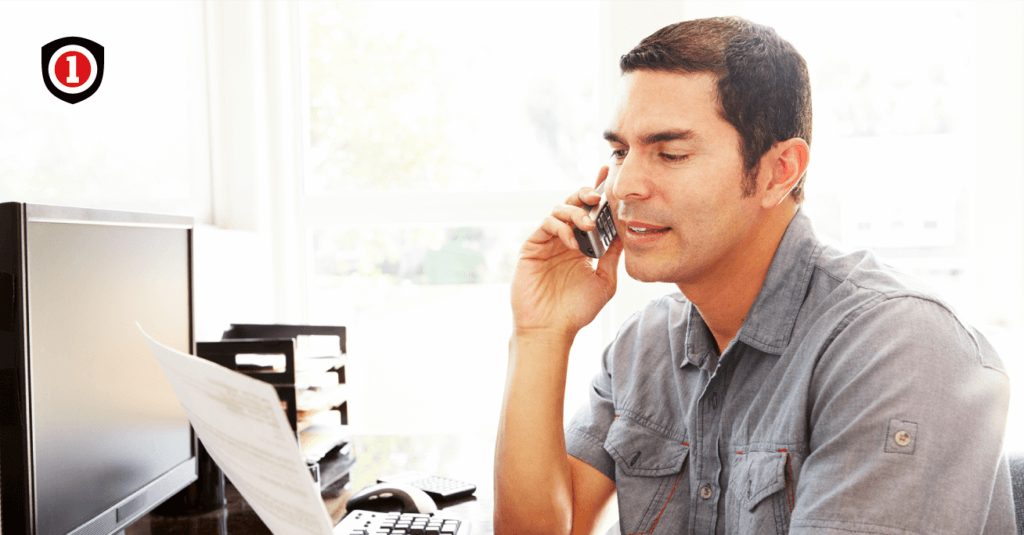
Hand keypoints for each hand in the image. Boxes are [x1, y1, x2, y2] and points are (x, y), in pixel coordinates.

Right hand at [511, 167, 623, 338]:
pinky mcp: (532, 247)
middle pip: (573, 204)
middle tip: (598, 196)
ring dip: (576, 213)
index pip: (590, 213)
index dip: (598, 193)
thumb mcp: (604, 280)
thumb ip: (612, 255)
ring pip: (559, 210)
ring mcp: (547, 242)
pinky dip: (561, 227)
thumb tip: (625, 230)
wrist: (551, 329)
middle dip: (586, 194)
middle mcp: (564, 239)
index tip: (608, 175)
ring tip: (589, 225)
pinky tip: (573, 242)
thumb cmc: (577, 310)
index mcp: (582, 245)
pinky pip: (546, 224)